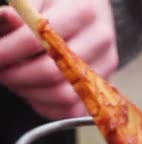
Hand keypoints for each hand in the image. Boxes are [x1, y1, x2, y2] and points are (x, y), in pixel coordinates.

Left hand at [0, 0, 118, 119]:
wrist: (91, 10)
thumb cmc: (58, 3)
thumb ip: (21, 12)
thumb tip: (5, 21)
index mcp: (82, 11)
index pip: (36, 40)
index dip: (6, 52)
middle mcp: (100, 39)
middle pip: (51, 73)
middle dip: (15, 77)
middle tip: (0, 70)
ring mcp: (105, 65)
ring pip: (62, 95)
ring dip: (29, 92)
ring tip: (16, 78)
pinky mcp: (103, 85)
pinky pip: (72, 109)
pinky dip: (47, 104)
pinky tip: (34, 88)